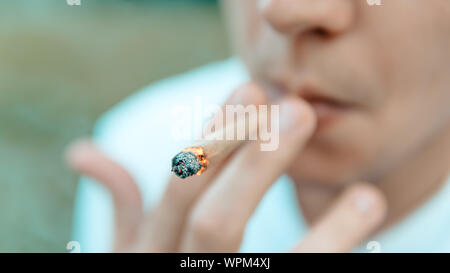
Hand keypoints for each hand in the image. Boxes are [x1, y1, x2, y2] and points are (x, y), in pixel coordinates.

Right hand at [66, 83, 386, 251]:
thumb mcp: (130, 252)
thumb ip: (123, 205)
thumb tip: (83, 150)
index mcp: (148, 254)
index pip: (178, 189)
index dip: (212, 138)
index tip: (249, 91)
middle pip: (216, 222)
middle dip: (256, 164)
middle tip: (298, 112)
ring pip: (276, 268)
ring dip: (326, 234)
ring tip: (366, 196)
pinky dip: (337, 248)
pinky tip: (369, 219)